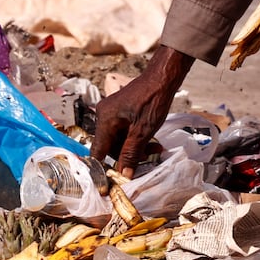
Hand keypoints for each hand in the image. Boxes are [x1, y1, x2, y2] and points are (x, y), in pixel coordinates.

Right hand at [91, 46, 193, 177]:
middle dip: (128, 155)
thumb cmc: (152, 101)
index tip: (113, 182)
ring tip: (156, 148)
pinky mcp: (120, 110)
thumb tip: (124, 175)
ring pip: (119, 139)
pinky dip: (135, 137)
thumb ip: (131, 154)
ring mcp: (112, 112)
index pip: (97, 152)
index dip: (103, 168)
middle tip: (149, 157)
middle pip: (110, 146)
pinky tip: (151, 140)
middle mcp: (104, 115)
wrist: (162, 78)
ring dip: (135, 147)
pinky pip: (124, 130)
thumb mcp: (143, 132)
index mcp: (105, 120)